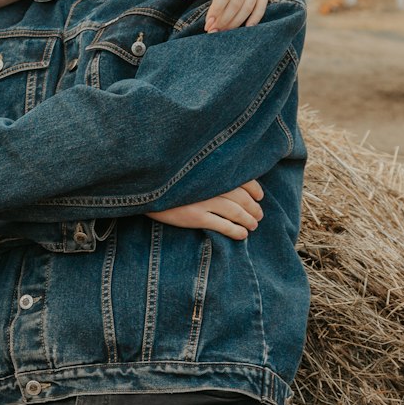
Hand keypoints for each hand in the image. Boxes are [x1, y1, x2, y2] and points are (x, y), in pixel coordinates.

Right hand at [147, 180, 263, 239]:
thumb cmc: (168, 178)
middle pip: (242, 198)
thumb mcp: (190, 169)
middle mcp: (211, 184)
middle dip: (254, 207)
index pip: (243, 179)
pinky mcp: (195, 216)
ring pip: (236, 212)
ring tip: (253, 225)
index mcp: (212, 170)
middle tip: (259, 215)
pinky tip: (242, 235)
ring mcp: (203, 200)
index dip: (255, 189)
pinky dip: (236, 231)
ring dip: (248, 220)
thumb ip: (209, 172)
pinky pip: (223, 225)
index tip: (259, 196)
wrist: (144, 187)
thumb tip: (231, 183)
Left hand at [184, 0, 269, 30]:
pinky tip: (245, 28)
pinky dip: (255, 18)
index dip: (216, 10)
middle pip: (236, 2)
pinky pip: (262, 5)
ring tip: (223, 31)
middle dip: (224, 20)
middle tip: (213, 31)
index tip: (207, 24)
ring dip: (235, 22)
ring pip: (248, 6)